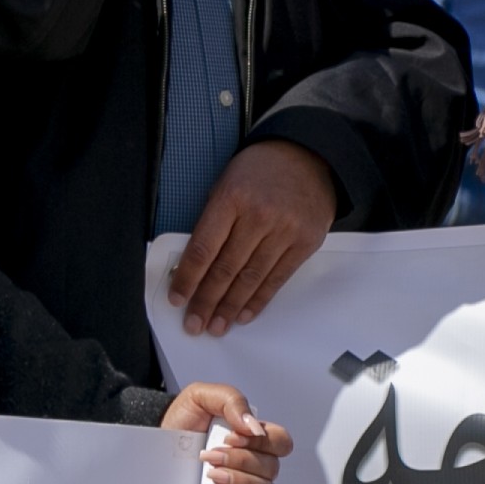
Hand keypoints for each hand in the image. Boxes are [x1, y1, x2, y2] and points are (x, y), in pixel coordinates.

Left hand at [159, 383, 293, 483]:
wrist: (156, 447)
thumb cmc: (180, 422)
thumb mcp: (200, 397)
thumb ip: (232, 401)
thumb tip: (254, 426)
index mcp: (253, 435)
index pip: (281, 441)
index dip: (263, 441)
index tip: (230, 439)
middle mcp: (256, 461)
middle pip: (271, 467)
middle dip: (239, 460)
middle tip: (211, 456)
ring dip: (238, 480)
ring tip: (211, 474)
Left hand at [166, 138, 338, 334]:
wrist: (308, 157)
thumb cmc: (258, 171)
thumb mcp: (225, 184)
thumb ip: (212, 222)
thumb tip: (193, 265)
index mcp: (230, 199)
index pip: (203, 248)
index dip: (187, 277)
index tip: (176, 298)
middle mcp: (258, 217)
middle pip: (226, 268)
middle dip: (207, 301)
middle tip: (194, 325)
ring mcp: (284, 232)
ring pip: (252, 278)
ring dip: (231, 307)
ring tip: (216, 327)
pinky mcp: (305, 244)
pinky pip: (278, 278)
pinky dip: (259, 299)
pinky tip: (244, 314)